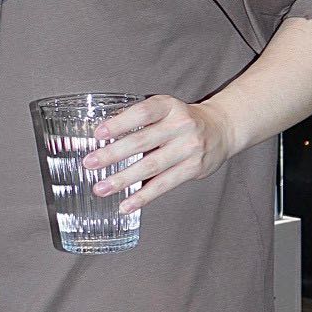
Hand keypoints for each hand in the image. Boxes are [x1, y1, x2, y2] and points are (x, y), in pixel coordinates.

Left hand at [80, 94, 236, 211]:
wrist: (222, 129)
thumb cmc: (182, 120)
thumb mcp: (165, 109)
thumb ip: (140, 120)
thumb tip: (102, 137)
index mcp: (169, 106)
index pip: (142, 113)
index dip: (119, 123)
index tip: (98, 134)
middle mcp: (180, 125)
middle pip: (142, 141)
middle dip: (113, 154)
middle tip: (89, 163)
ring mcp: (189, 148)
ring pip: (151, 166)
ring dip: (123, 179)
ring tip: (101, 188)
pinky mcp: (194, 169)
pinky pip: (164, 185)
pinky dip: (143, 196)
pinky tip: (126, 205)